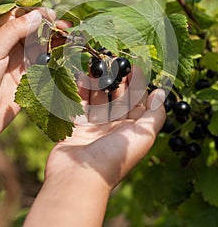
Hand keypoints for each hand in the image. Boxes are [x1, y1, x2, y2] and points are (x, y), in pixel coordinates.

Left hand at [0, 8, 58, 136]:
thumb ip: (13, 30)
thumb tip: (37, 15)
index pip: (18, 16)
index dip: (35, 12)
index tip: (51, 14)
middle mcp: (9, 45)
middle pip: (32, 29)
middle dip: (48, 26)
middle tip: (64, 26)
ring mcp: (20, 60)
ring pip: (40, 45)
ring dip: (54, 40)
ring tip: (68, 37)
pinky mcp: (30, 75)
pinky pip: (44, 62)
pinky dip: (55, 57)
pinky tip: (64, 53)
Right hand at [46, 66, 165, 188]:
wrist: (79, 178)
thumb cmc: (115, 158)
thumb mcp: (143, 136)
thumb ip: (155, 114)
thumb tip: (161, 93)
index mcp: (131, 129)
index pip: (137, 100)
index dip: (137, 82)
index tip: (134, 65)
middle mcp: (114, 125)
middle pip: (117, 96)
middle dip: (117, 78)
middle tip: (113, 60)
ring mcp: (94, 124)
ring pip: (98, 96)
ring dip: (98, 80)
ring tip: (97, 64)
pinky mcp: (76, 123)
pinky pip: (80, 101)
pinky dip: (80, 88)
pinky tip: (81, 75)